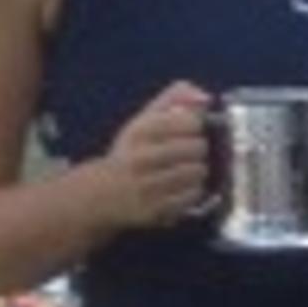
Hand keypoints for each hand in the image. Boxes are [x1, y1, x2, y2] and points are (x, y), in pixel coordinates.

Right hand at [104, 84, 217, 230]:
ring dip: (198, 171)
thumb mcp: (145, 119)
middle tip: (189, 153)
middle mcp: (141, 158)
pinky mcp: (156, 208)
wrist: (102, 193)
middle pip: (198, 147)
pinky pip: (194, 195)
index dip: (196, 126)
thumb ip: (174, 98)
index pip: (189, 121)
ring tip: (185, 170)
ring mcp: (148, 186)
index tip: (190, 130)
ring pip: (198, 172)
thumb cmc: (132, 151)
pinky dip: (193, 191)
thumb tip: (205, 97)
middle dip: (199, 150)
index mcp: (139, 131)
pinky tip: (181, 187)